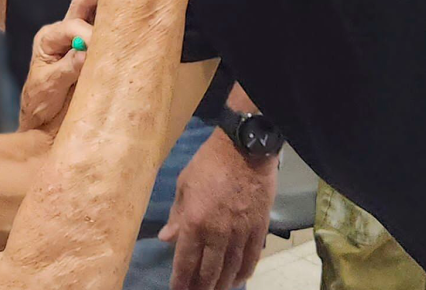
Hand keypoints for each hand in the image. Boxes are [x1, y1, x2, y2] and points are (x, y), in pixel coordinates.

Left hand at [19, 0, 111, 135]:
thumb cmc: (41, 106)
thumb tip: (86, 51)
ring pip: (92, 3)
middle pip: (83, 3)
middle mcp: (61, 31)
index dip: (88, 33)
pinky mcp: (89, 43)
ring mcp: (75, 35)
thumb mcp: (48, 89)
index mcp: (48, 39)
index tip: (99, 45)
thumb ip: (66, 69)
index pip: (72, 27)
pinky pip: (101, 17)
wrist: (43, 123)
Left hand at [159, 130, 277, 289]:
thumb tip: (166, 238)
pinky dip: (244, 271)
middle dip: (201, 287)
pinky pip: (252, 257)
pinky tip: (238, 279)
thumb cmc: (208, 163)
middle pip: (209, 271)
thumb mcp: (184, 185)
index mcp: (195, 221)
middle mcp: (218, 233)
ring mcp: (241, 232)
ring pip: (231, 269)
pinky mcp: (259, 228)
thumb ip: (177, 215)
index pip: (186, 260)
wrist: (245, 149)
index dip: (181, 280)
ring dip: (222, 284)